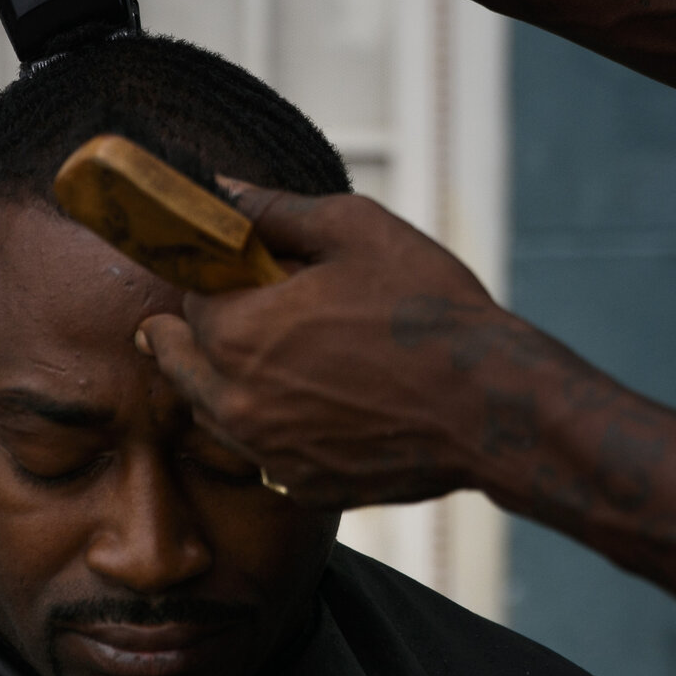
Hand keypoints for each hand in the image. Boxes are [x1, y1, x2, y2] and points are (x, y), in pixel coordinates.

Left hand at [136, 182, 567, 507]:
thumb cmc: (428, 309)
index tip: (251, 275)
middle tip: (251, 313)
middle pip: (182, 365)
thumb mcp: (354, 229)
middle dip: (202, 335)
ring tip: (292, 355)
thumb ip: (274, 210)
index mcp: (237, 335)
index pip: (188, 302)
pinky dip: (279, 426)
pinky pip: (266, 452)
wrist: (493, 405)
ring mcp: (270, 454)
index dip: (218, 283)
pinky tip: (324, 401)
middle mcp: (237, 404)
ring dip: (234, 382)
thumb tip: (220, 188)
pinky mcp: (305, 487)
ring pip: (217, 413)